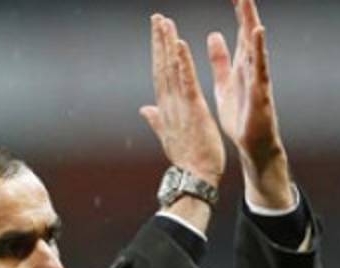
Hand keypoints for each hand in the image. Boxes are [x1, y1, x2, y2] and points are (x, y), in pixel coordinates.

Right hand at [140, 14, 225, 187]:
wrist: (195, 177)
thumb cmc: (187, 158)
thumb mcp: (168, 136)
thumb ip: (156, 119)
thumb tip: (144, 109)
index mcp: (165, 108)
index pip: (160, 74)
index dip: (157, 52)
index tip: (157, 33)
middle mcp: (168, 103)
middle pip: (161, 66)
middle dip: (158, 40)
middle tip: (157, 17)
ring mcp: (179, 105)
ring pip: (171, 69)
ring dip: (167, 44)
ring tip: (164, 22)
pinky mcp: (193, 108)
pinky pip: (186, 81)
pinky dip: (182, 62)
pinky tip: (179, 44)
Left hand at [208, 0, 295, 207]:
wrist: (252, 145)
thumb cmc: (241, 116)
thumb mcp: (225, 82)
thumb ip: (221, 60)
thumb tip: (214, 36)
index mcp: (241, 65)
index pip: (240, 31)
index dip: (237, 11)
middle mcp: (252, 67)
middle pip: (249, 33)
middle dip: (246, 11)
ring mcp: (258, 78)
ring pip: (256, 45)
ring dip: (252, 23)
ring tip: (248, 1)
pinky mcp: (260, 92)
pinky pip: (260, 67)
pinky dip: (259, 50)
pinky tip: (258, 33)